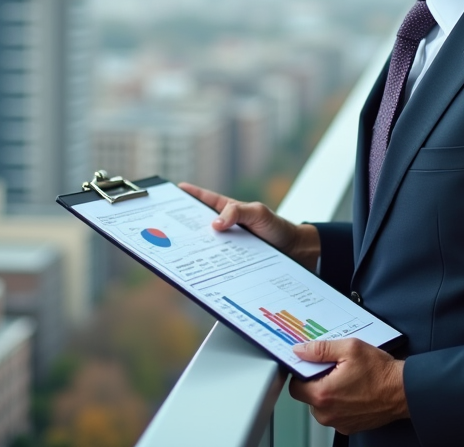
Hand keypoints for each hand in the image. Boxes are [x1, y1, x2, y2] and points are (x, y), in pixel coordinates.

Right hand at [178, 183, 320, 270]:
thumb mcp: (258, 213)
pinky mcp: (231, 263)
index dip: (188, 195)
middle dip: (182, 227)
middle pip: (198, 226)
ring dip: (194, 250)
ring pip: (205, 247)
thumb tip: (215, 224)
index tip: (171, 192)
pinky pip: (216, 264)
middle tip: (166, 229)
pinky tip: (200, 272)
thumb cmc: (277, 227)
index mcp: (228, 210)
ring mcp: (227, 246)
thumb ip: (237, 213)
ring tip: (178, 252)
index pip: (203, 200)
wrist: (297, 252)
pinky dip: (208, 267)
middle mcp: (225, 228)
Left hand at [289, 339, 407, 434]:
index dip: (301, 373)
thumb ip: (321, 349)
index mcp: (323, 394)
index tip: (311, 366)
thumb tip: (301, 350)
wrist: (403, 391)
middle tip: (333, 370)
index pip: (295, 387)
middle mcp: (328, 414)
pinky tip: (353, 390)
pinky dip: (340, 403)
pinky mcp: (349, 427)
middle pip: (308, 396)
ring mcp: (339, 423)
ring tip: (346, 379)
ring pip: (322, 406)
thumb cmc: (380, 372)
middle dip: (317, 382)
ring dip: (329, 393)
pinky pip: (335, 414)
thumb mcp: (350, 349)